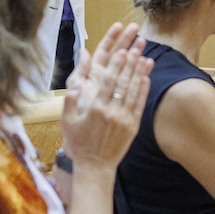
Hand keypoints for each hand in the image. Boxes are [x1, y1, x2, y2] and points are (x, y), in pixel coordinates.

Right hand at [61, 23, 153, 173]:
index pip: (107, 82)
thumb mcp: (67, 122)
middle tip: (137, 47)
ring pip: (133, 91)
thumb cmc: (79, 143)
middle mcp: (111, 112)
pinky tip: (147, 78)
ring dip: (140, 73)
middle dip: (130, 63)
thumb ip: (70, 101)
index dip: (116, 65)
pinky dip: (143, 91)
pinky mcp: (132, 127)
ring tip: (145, 56)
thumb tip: (73, 85)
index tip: (121, 51)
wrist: (95, 166)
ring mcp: (123, 120)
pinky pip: (139, 105)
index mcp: (95, 109)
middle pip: (123, 83)